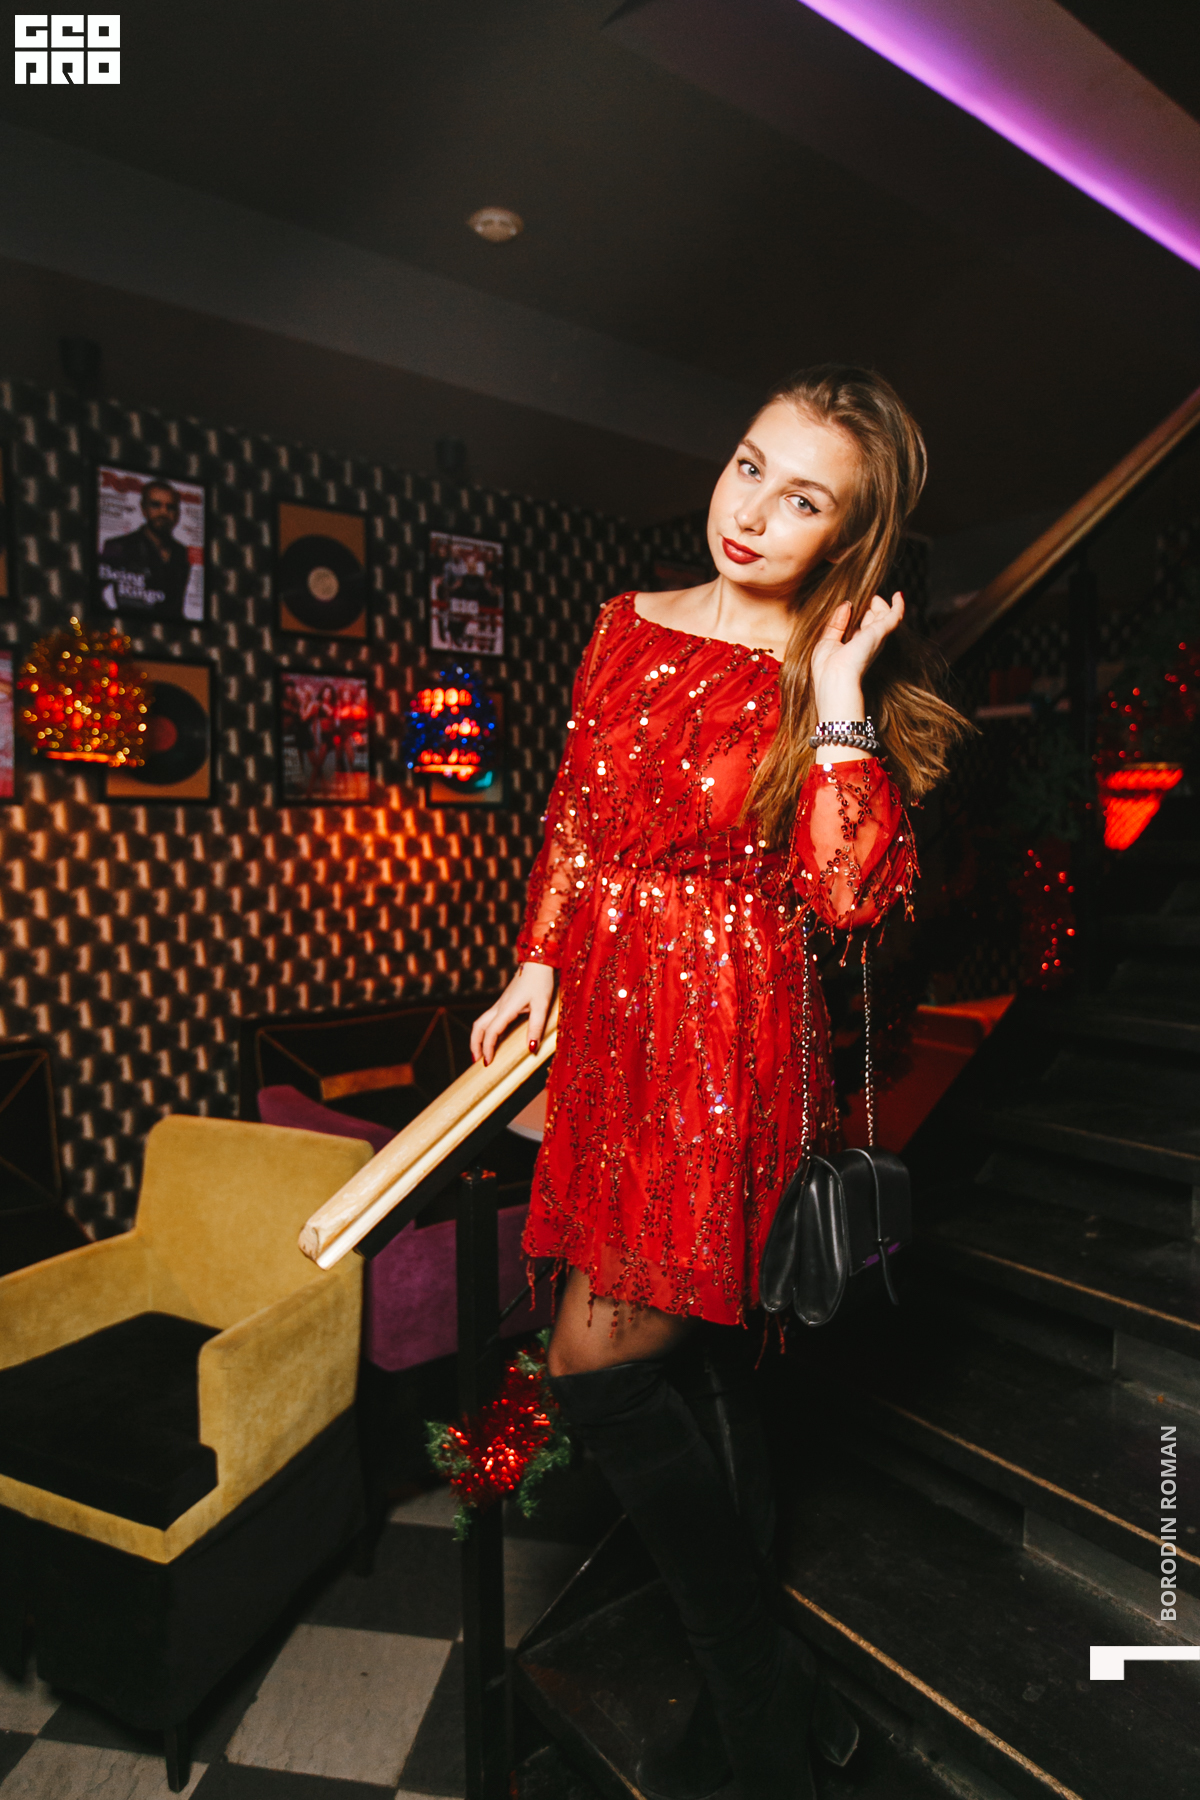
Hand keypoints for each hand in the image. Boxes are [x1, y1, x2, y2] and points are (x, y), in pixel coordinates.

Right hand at [470, 962, 556, 1065]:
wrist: (538, 962)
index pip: (491, 1032)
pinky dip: (486, 1030)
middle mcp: (500, 1006)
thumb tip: (531, 1048)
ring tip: (481, 1051)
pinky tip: (494, 1037)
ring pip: (481, 1021)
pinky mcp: (505, 1001)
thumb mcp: (542, 1006)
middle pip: (478, 1027)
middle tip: (477, 1060)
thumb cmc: (541, 982)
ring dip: (478, 1037)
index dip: (488, 1048)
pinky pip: (490, 1018)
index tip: (487, 1063)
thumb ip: (536, 1027)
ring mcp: (501, 1003)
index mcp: (507, 1009)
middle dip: (475, 1044)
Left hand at [810, 592, 904, 720]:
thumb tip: (846, 604)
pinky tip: (898, 595)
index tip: (850, 605)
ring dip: (878, 604)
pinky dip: (898, 605)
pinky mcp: (881, 632)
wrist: (836, 680)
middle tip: (861, 600)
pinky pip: (895, 616)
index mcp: (855, 645)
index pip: (860, 626)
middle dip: (868, 608)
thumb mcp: (826, 642)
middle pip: (872, 618)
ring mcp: (876, 637)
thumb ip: (836, 623)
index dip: (858, 614)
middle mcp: (868, 641)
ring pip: (882, 614)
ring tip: (873, 597)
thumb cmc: (828, 669)